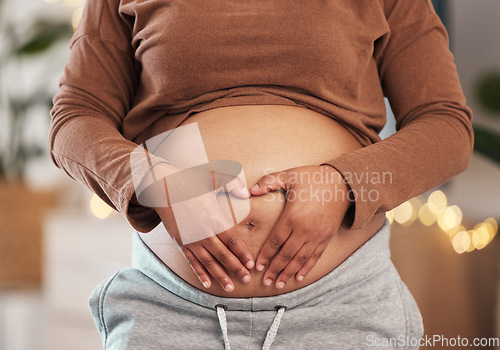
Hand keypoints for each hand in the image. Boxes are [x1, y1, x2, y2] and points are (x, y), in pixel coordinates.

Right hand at [141, 163, 254, 292]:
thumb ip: (232, 184)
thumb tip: (247, 194)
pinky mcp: (181, 243)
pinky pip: (192, 261)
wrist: (161, 187)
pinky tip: (207, 283)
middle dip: (235, 268)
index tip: (251, 264)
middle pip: (222, 255)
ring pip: (208, 262)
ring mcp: (190, 240)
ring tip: (230, 287)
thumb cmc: (188, 182)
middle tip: (246, 280)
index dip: (242, 254)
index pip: (232, 240)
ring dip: (220, 276)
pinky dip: (200, 273)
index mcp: (213, 218)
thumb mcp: (212, 178)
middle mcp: (203, 233)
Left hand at [249, 165, 351, 288]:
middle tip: (265, 282)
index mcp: (292, 216)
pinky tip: (298, 277)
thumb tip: (249, 190)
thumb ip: (268, 182)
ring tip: (278, 284)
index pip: (275, 241)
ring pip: (300, 259)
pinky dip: (306, 268)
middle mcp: (304, 230)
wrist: (344, 183)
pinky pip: (315, 257)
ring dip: (288, 273)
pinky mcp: (327, 237)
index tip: (257, 266)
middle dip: (274, 269)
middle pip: (286, 254)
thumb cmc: (314, 178)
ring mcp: (317, 235)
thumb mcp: (290, 175)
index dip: (265, 255)